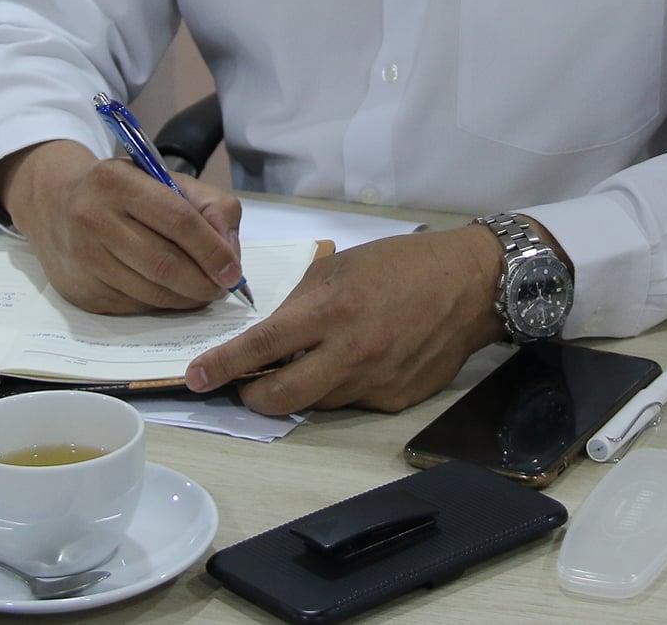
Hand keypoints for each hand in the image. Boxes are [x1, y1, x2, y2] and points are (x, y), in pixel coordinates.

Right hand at [1, 141, 244, 313]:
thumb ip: (209, 207)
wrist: (55, 204)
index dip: (211, 250)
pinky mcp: (78, 290)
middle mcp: (93, 218)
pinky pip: (132, 306)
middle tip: (221, 289)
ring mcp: (83, 257)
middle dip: (203, 283)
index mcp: (119, 182)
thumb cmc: (123, 191)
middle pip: (164, 263)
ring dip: (185, 299)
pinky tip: (169, 295)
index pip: (178, 220)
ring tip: (201, 293)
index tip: (233, 271)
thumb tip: (230, 255)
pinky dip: (160, 305)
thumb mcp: (165, 179)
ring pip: (150, 292)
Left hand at [184, 226, 508, 414]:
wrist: (471, 284)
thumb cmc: (402, 264)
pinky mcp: (395, 400)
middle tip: (246, 384)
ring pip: (315, 402)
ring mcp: (375, 384)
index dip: (223, 366)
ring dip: (301, 387)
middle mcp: (350, 355)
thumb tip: (269, 336)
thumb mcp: (340, 266)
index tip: (195, 378)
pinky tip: (357, 359)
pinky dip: (340, 386)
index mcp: (331, 311)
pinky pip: (351, 402)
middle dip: (252, 397)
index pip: (262, 348)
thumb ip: (301, 303)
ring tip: (313, 358)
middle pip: (281, 399)